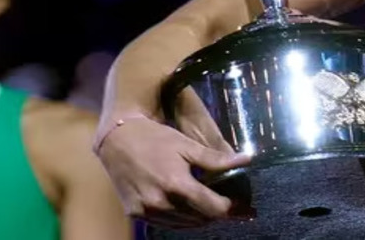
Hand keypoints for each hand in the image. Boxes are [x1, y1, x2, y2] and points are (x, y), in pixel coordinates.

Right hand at [95, 115, 250, 227]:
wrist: (117, 140)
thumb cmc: (155, 139)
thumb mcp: (186, 145)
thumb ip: (215, 159)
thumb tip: (247, 160)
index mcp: (177, 184)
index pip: (213, 208)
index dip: (233, 209)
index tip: (245, 208)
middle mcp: (161, 203)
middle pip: (201, 219)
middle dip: (218, 212)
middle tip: (230, 204)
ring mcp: (147, 211)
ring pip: (184, 225)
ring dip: (200, 217)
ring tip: (210, 204)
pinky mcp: (136, 213)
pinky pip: (166, 223)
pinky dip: (181, 218)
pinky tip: (187, 206)